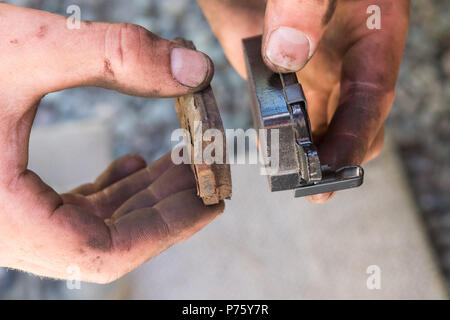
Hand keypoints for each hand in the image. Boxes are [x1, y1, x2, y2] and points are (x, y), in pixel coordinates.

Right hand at [0, 3, 222, 282]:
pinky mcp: (11, 196)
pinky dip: (114, 193)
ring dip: (145, 198)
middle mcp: (5, 229)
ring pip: (96, 226)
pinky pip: (75, 210)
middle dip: (166, 208)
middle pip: (109, 241)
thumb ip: (113, 54)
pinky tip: (137, 167)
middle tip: (208, 172)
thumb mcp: (24, 49)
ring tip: (185, 163)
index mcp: (2, 217)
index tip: (211, 199)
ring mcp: (9, 217)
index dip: (168, 229)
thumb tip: (194, 66)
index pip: (104, 254)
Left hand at [199, 0, 408, 201]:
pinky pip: (283, 108)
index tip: (335, 166)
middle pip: (350, 119)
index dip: (356, 134)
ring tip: (287, 177)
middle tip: (313, 187)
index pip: (372, 94)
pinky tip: (265, 148)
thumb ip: (304, 4)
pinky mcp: (276, 68)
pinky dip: (276, 131)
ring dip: (306, 151)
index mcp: (370, 32)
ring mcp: (309, 65)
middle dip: (335, 155)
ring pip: (318, 121)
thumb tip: (286, 57)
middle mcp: (342, 57)